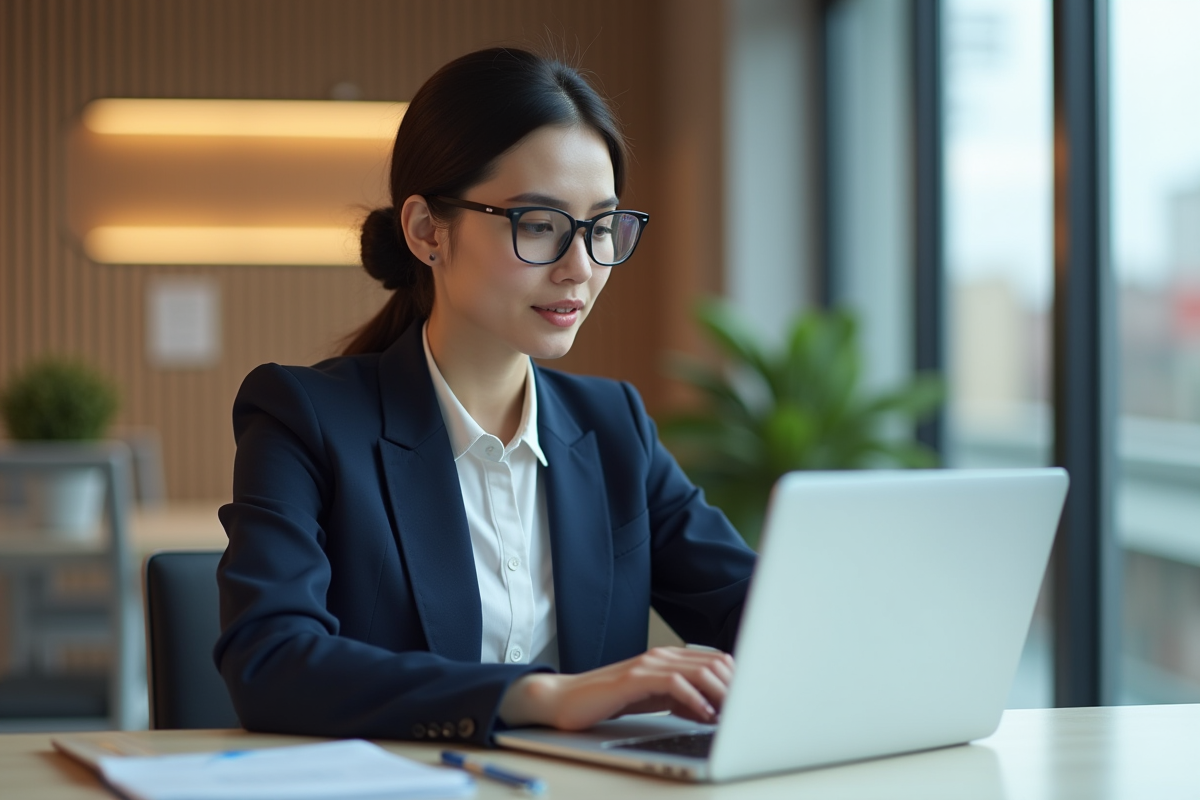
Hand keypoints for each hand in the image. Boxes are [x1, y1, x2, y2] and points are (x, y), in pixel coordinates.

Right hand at [498, 646, 734, 730]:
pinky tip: (703, 715)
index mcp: (669, 658)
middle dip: (736, 689)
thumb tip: (716, 711)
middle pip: (715, 663)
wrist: (565, 700)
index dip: (738, 682)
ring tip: (730, 717)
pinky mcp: (633, 679)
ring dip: (721, 695)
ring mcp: (647, 664)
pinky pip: (674, 684)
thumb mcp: (654, 700)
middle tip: (745, 713)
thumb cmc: (609, 701)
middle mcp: (661, 656)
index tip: (750, 704)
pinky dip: (695, 700)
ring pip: (700, 671)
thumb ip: (683, 699)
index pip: (717, 660)